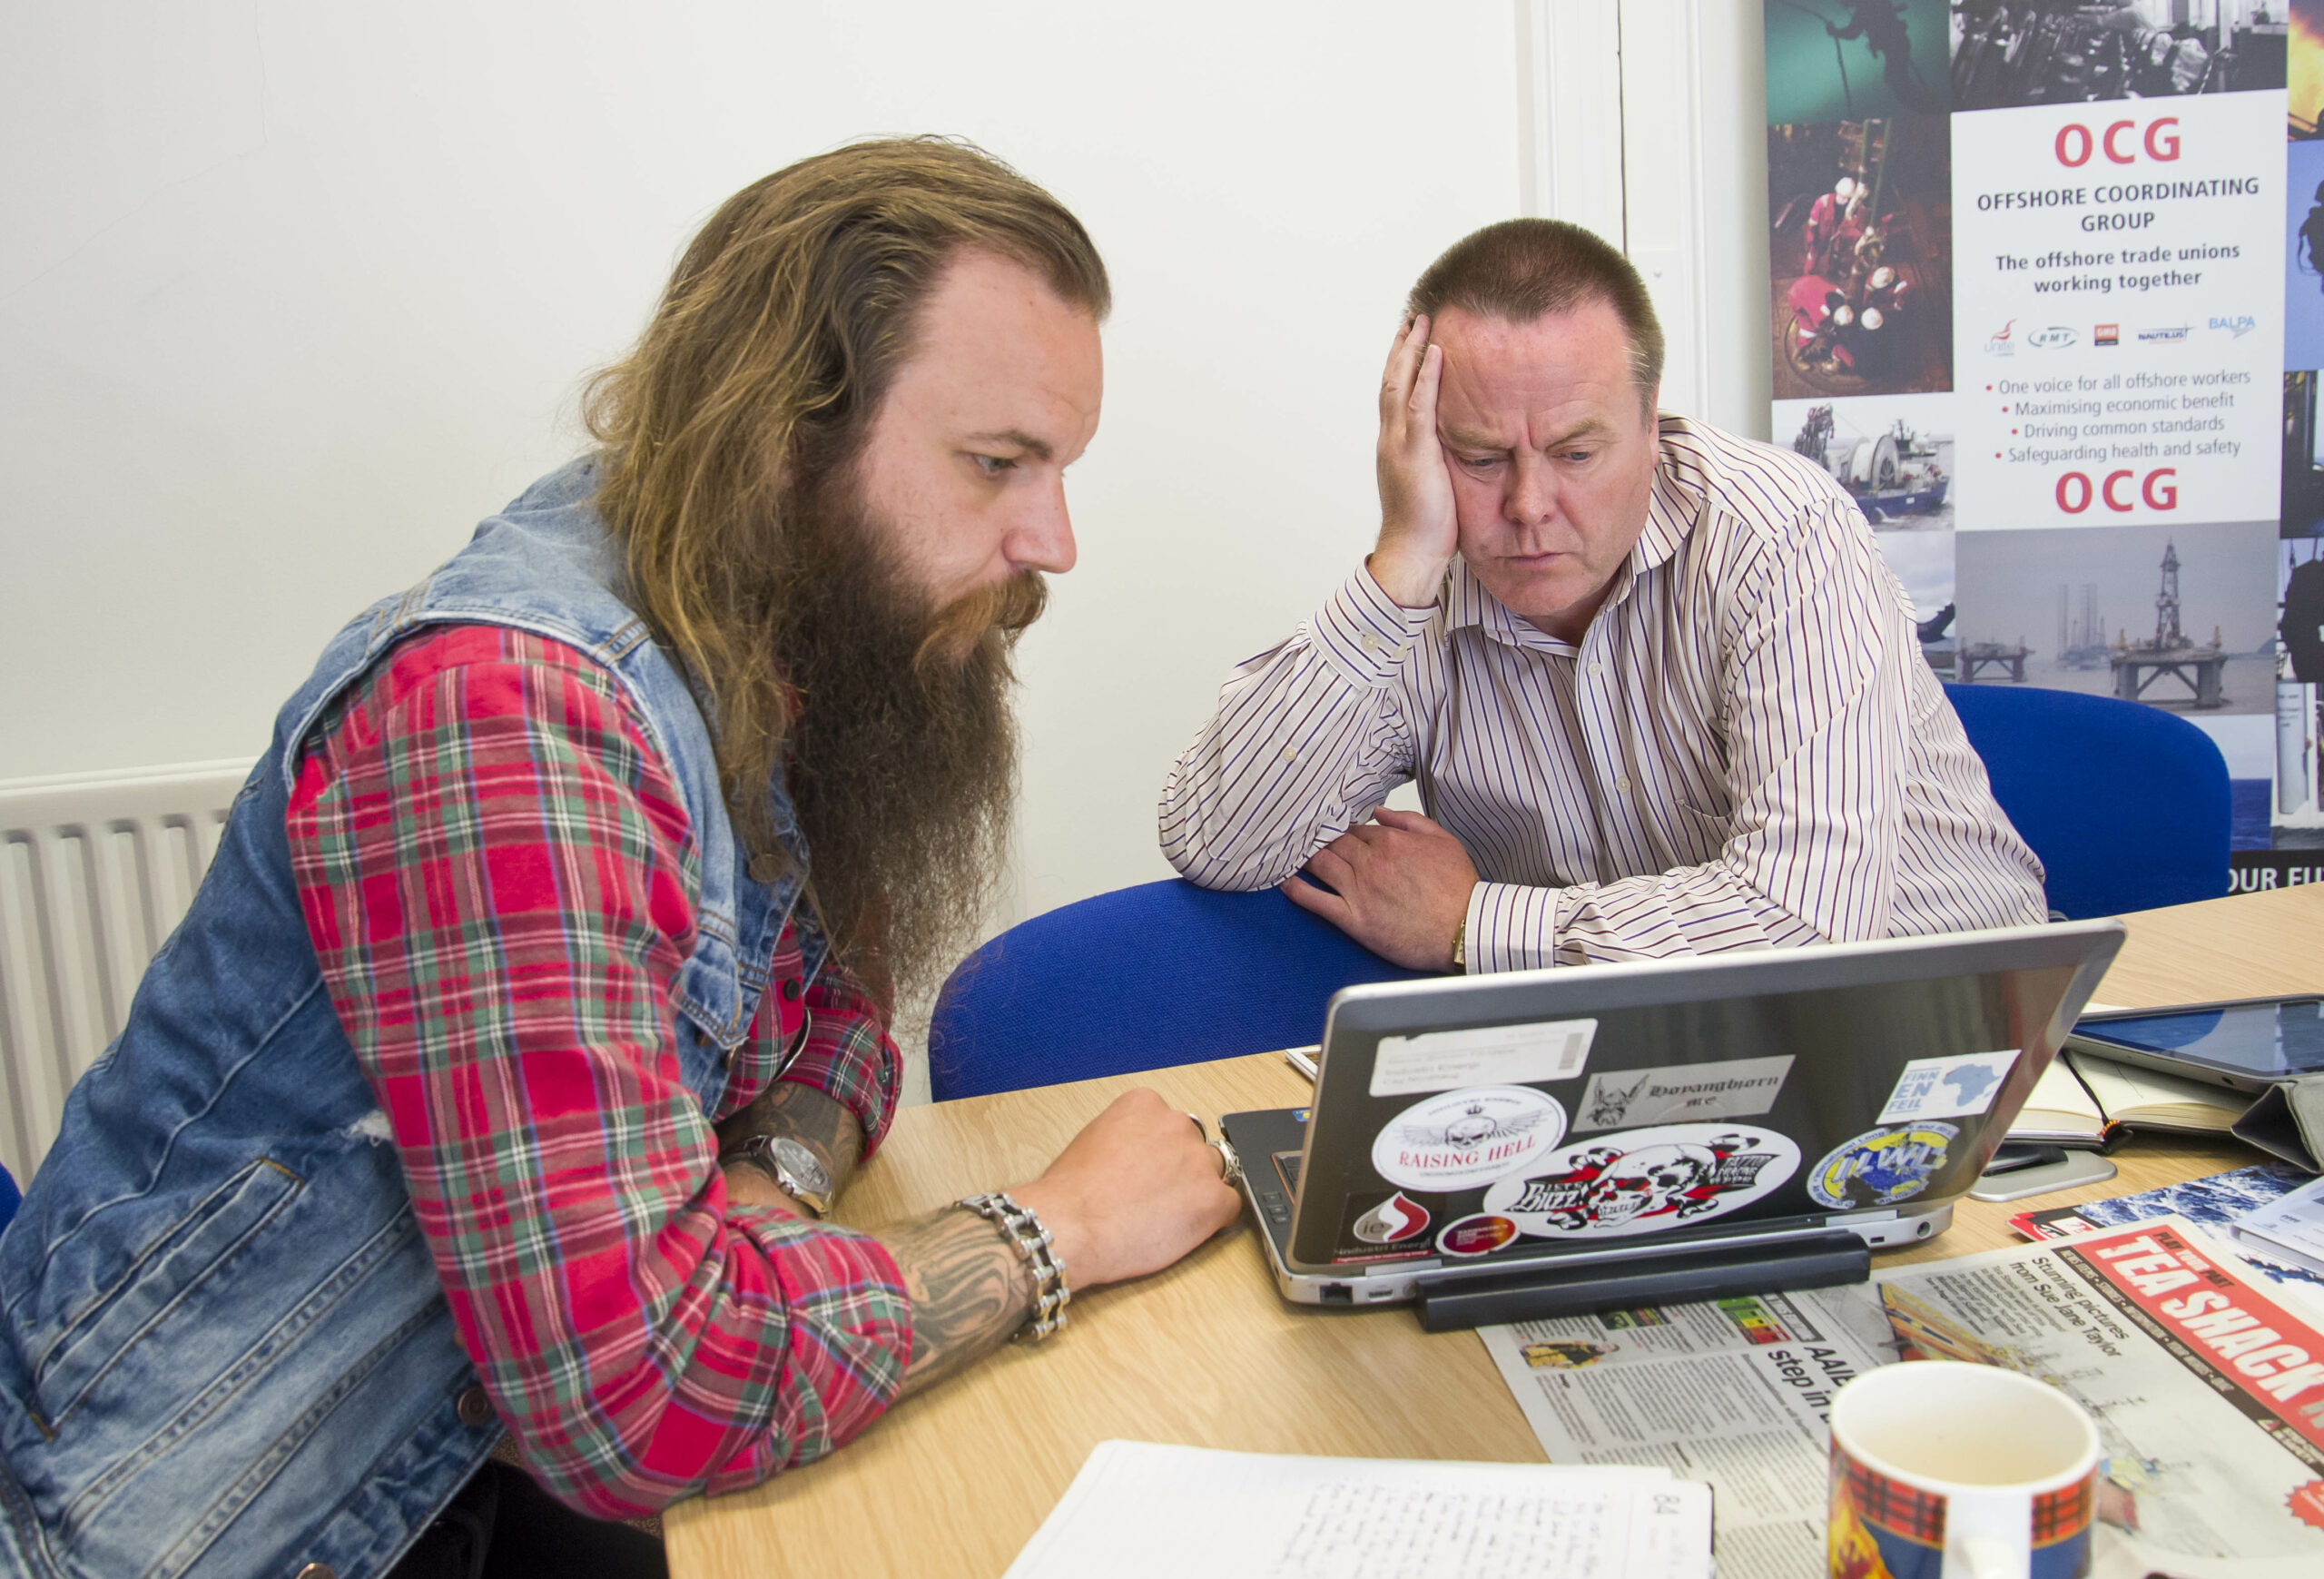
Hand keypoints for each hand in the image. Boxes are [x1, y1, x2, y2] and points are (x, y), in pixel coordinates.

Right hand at [1011, 1089, 1241, 1289]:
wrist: (1070, 1226)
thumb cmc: (1071, 1193)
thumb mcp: (1094, 1139)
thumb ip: (1129, 1137)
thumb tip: (1143, 1154)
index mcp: (1146, 1104)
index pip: (1171, 1124)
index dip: (1162, 1153)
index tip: (1150, 1170)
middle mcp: (1177, 1124)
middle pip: (1195, 1147)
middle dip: (1181, 1171)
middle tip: (1155, 1197)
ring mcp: (1199, 1161)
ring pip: (1214, 1175)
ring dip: (1197, 1193)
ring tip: (1165, 1217)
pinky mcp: (1213, 1199)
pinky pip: (1230, 1206)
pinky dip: (1212, 1220)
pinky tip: (1183, 1230)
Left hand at [1281, 807, 1477, 969]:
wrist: (1465, 929)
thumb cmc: (1458, 889)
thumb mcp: (1442, 840)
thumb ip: (1409, 821)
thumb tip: (1379, 812)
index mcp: (1390, 842)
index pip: (1354, 830)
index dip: (1342, 831)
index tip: (1333, 832)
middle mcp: (1370, 863)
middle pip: (1333, 844)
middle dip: (1319, 840)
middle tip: (1306, 840)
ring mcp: (1359, 892)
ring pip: (1321, 865)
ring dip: (1304, 857)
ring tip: (1291, 854)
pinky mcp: (1355, 920)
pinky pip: (1317, 901)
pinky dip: (1298, 890)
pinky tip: (1285, 883)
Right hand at [1369, 314, 1459, 607]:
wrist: (1412, 552)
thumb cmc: (1426, 527)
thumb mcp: (1434, 483)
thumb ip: (1439, 460)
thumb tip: (1458, 448)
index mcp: (1395, 446)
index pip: (1396, 396)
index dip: (1403, 366)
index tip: (1411, 340)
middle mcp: (1391, 439)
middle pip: (1392, 381)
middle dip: (1403, 348)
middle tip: (1414, 318)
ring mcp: (1400, 444)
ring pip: (1400, 385)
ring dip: (1412, 350)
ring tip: (1423, 322)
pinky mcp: (1415, 454)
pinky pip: (1421, 406)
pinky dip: (1427, 376)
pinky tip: (1437, 353)